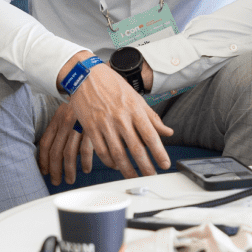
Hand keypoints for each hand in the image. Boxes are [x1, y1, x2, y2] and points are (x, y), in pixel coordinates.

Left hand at [38, 101, 96, 185]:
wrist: (94, 82)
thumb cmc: (83, 99)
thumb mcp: (67, 109)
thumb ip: (61, 126)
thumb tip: (60, 146)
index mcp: (57, 118)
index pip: (46, 143)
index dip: (43, 160)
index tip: (44, 170)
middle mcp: (65, 123)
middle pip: (56, 152)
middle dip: (55, 170)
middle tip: (56, 181)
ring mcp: (78, 126)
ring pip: (69, 154)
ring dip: (69, 170)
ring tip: (70, 179)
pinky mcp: (91, 128)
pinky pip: (86, 150)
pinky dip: (86, 162)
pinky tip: (86, 169)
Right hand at [53, 58, 172, 178]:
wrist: (85, 75)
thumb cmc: (111, 84)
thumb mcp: (136, 97)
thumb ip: (152, 117)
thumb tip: (167, 131)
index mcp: (135, 109)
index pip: (150, 136)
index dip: (159, 153)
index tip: (164, 164)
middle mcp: (121, 118)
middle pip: (136, 148)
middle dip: (145, 166)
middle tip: (151, 176)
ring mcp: (105, 124)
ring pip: (118, 153)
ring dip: (127, 169)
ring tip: (134, 177)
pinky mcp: (91, 127)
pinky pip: (101, 150)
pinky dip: (109, 161)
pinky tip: (115, 165)